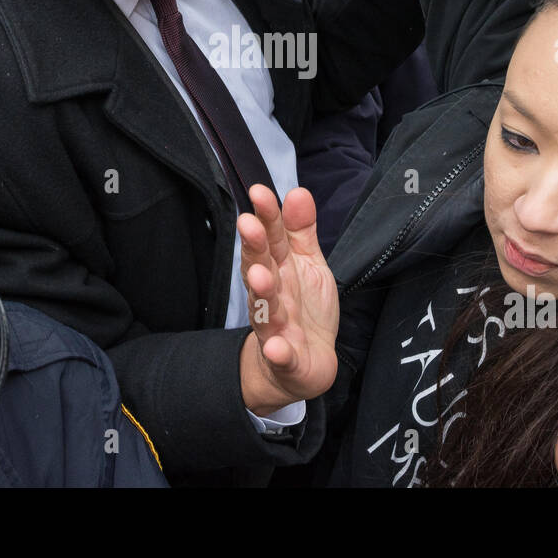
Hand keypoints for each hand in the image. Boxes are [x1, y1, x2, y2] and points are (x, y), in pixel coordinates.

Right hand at [237, 185, 338, 415]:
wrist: (302, 366)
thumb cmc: (304, 309)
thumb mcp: (308, 264)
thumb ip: (301, 231)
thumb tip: (297, 191)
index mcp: (278, 269)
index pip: (270, 239)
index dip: (266, 216)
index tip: (260, 191)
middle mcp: (271, 295)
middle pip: (260, 268)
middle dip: (254, 247)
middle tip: (248, 223)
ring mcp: (276, 328)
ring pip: (265, 309)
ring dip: (262, 293)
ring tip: (261, 276)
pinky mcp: (286, 359)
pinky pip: (280, 356)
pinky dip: (277, 352)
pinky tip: (276, 347)